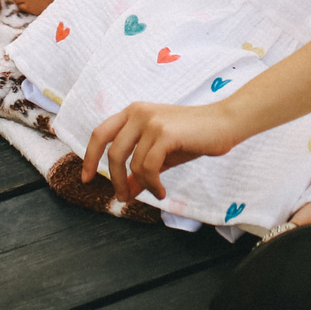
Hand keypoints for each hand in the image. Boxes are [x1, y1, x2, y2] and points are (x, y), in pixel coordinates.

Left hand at [83, 98, 244, 202]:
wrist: (224, 124)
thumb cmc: (193, 138)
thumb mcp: (162, 155)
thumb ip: (141, 169)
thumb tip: (126, 191)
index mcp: (133, 113)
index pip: (100, 133)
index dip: (90, 157)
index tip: (86, 178)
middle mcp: (138, 113)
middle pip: (111, 151)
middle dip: (115, 179)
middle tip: (122, 197)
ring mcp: (151, 121)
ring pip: (132, 163)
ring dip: (141, 185)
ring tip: (155, 192)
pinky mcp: (165, 132)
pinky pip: (148, 167)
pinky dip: (152, 184)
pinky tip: (161, 191)